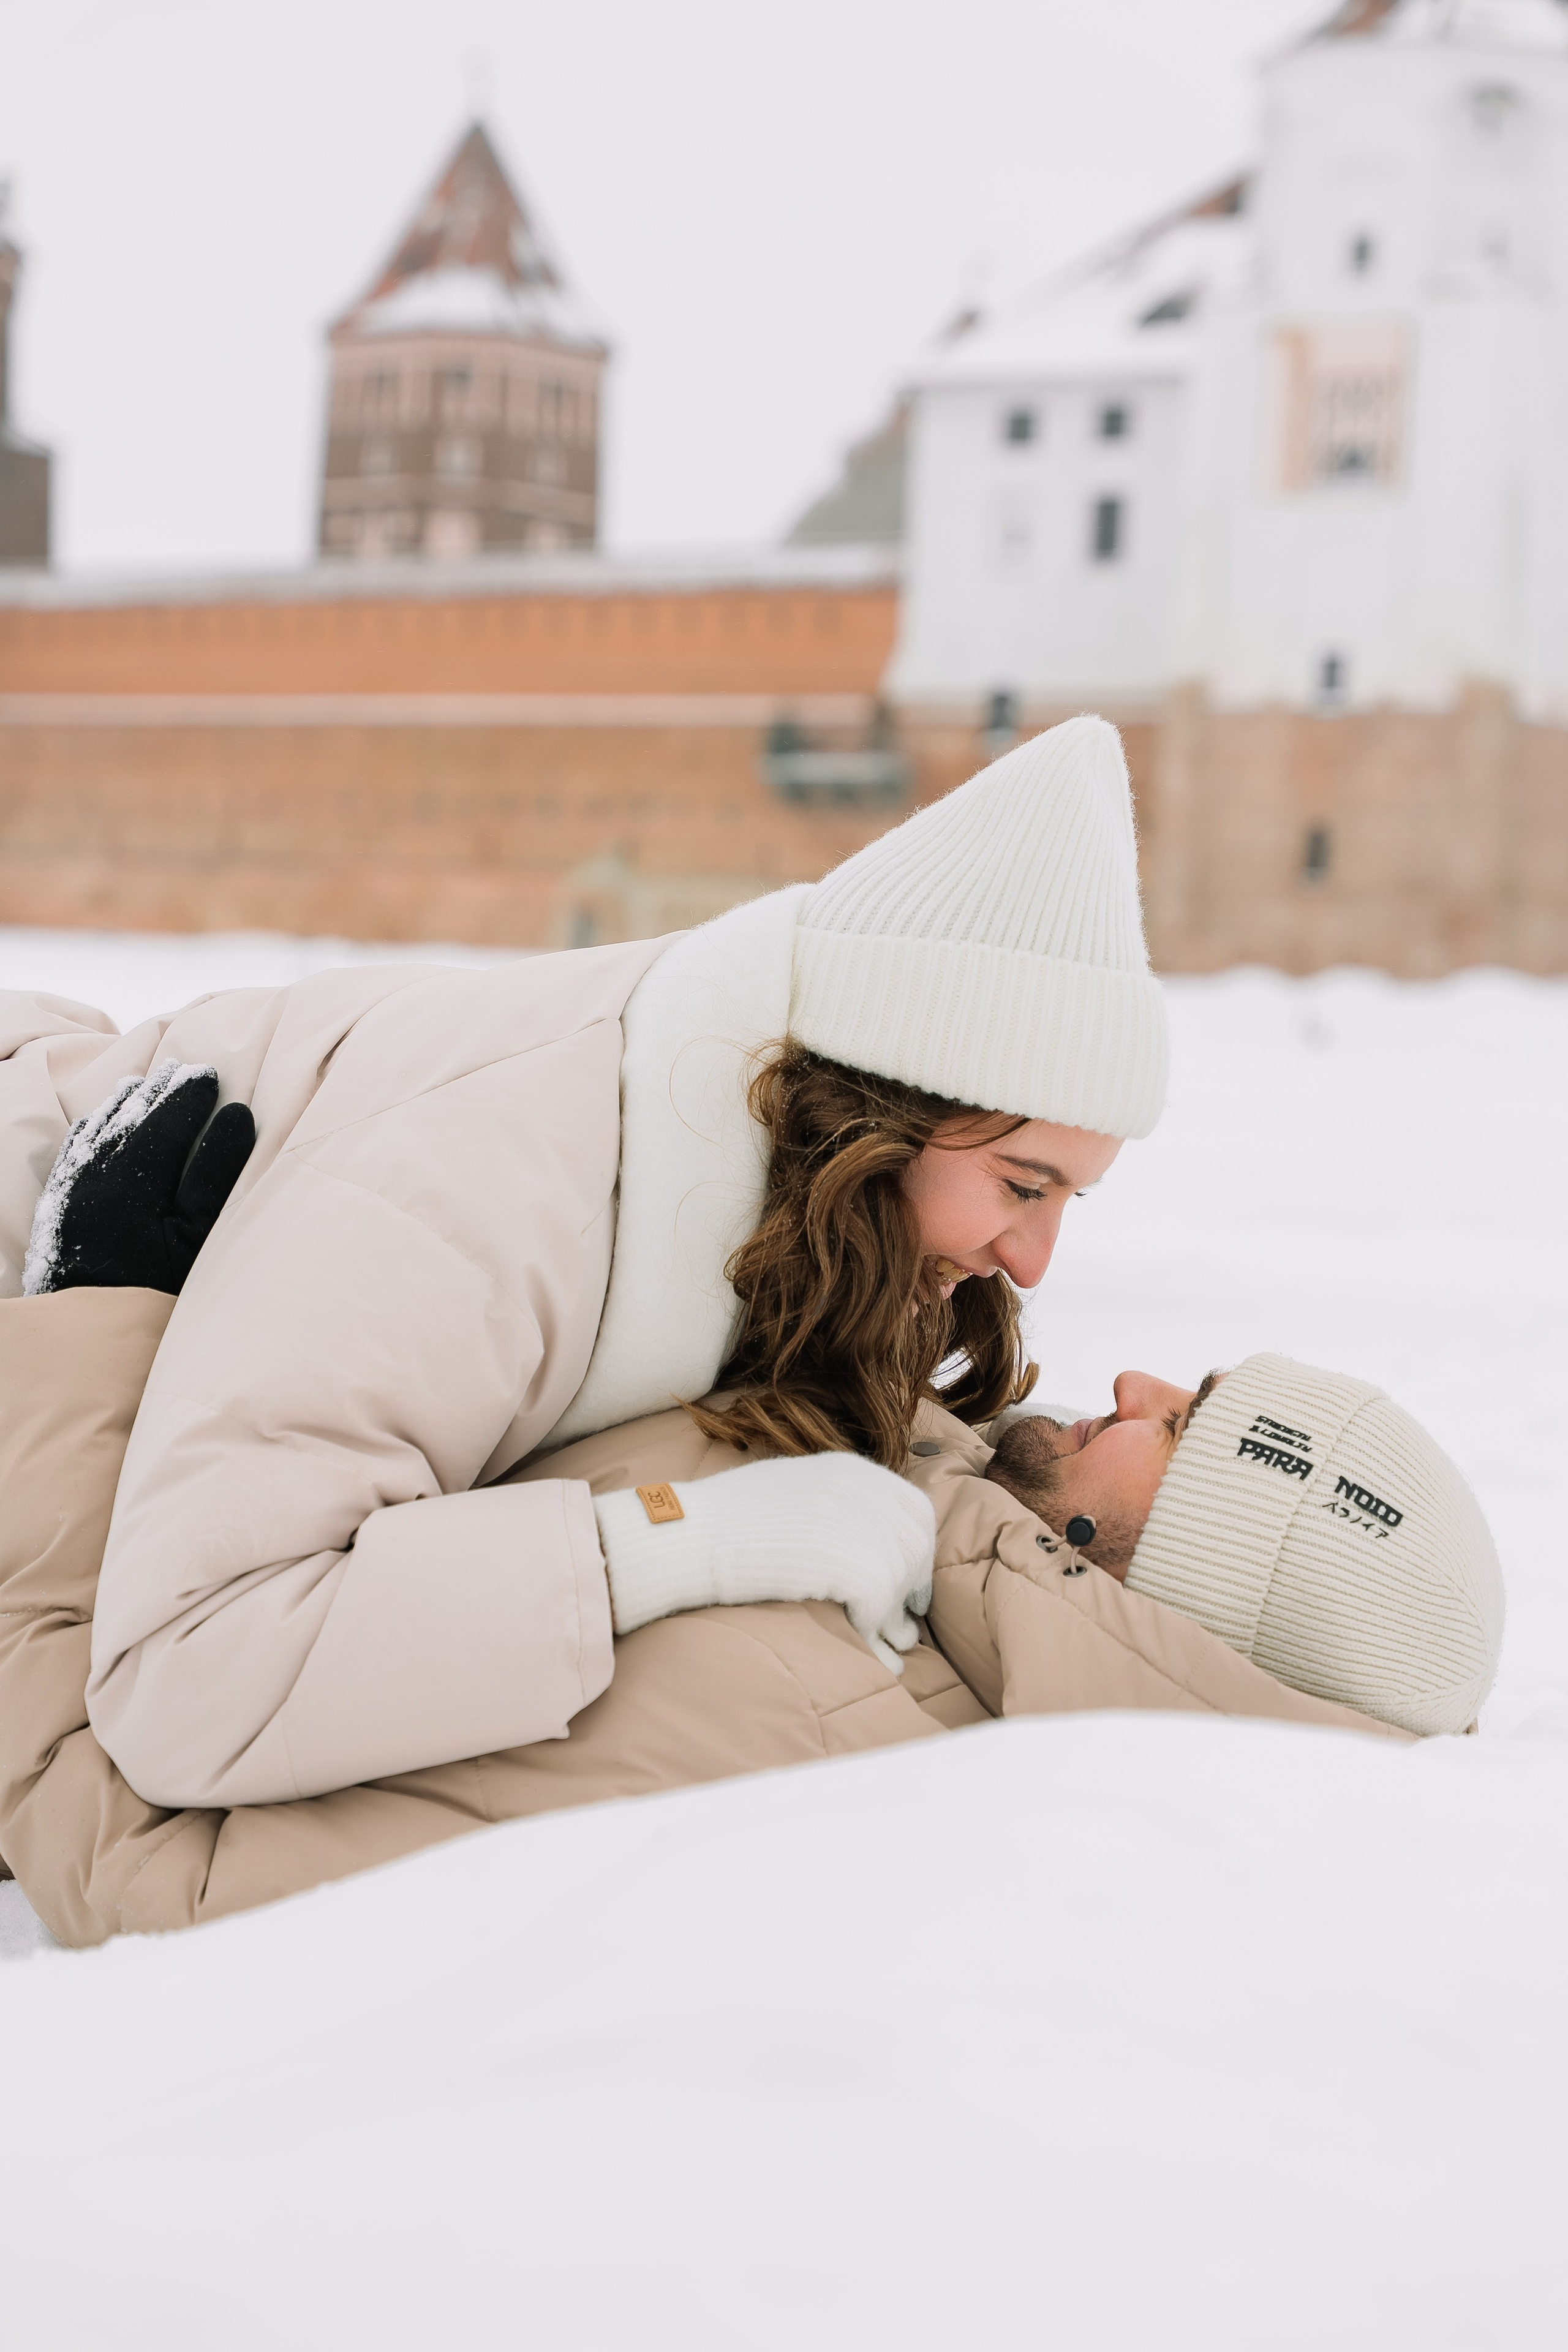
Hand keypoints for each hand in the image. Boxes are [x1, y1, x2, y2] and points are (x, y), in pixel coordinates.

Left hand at [23, 1060, 256, 1297]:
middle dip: (159, 1091)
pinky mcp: (60, 1205)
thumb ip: (215, 1171)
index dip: (191, 1094)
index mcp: (133, 1175)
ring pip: (98, 1128)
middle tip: (183, 1069)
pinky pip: (73, 1151)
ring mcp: (72, 1187)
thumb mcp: (197, 1233)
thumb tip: (237, 1115)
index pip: (167, 1118)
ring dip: (125, 1104)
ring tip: (145, 1085)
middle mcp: (95, 1172)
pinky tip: (99, 1122)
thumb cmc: (157, 1287)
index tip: (211, 1075)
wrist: (92, 1336)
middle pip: (130, 1115)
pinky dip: (92, 1129)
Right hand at [592, 1452, 936, 1670]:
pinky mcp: (858, 1567)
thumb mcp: (787, 1489)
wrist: (692, 1533)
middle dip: (914, 1584)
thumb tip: (855, 1537)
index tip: (910, 1577)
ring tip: (891, 1645)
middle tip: (907, 1618)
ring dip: (895, 1617)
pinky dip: (872, 1632)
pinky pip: (880, 1608)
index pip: (912, 1507)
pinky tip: (862, 1646)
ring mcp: (864, 1527)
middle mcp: (865, 1492)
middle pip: (915, 1544)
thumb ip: (828, 1503)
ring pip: (901, 1580)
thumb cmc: (721, 1517)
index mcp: (849, 1469)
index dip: (917, 1545)